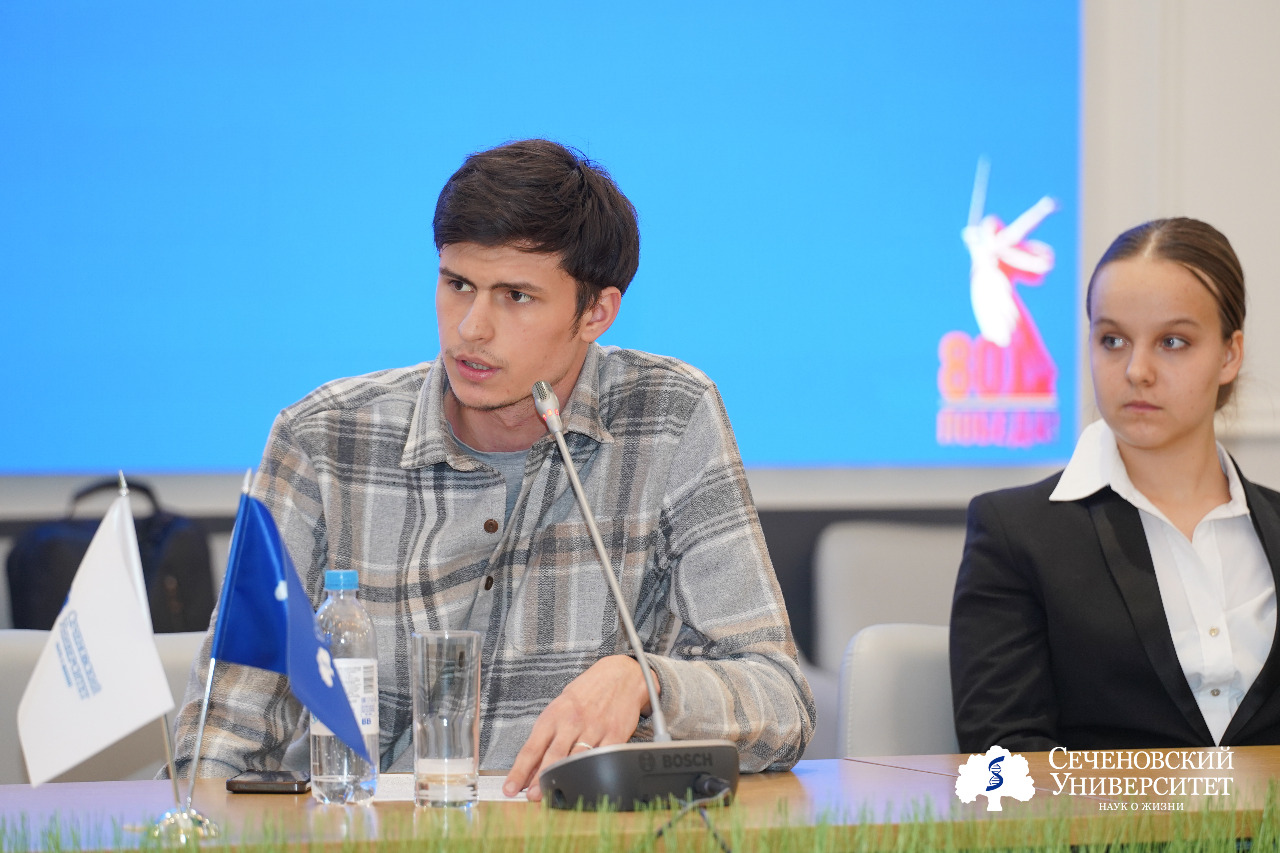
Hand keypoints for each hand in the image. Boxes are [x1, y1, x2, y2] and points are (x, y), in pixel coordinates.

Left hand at [502, 654, 655, 800]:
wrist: (620, 676)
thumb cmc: (586, 694)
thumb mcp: (560, 708)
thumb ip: (547, 737)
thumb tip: (531, 769)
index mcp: (553, 715)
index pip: (531, 748)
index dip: (519, 771)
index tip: (509, 789)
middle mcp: (572, 721)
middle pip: (553, 756)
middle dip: (540, 779)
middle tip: (532, 797)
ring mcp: (595, 728)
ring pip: (576, 759)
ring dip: (565, 780)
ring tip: (554, 796)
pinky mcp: (615, 734)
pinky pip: (602, 757)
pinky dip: (593, 773)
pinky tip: (586, 783)